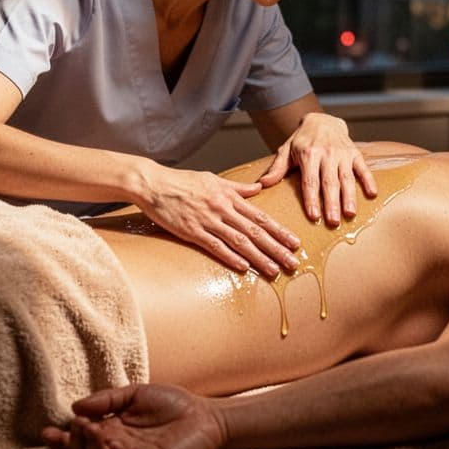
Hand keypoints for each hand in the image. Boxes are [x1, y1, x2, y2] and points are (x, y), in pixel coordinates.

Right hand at [41, 383, 226, 448]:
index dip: (62, 440)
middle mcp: (117, 447)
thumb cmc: (172, 403)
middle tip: (78, 427)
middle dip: (74, 444)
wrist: (205, 413)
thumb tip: (74, 407)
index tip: (46, 433)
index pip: (79, 440)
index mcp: (110, 430)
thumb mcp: (134, 393)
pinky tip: (115, 445)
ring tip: (93, 431)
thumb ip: (106, 398)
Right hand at [136, 166, 299, 277]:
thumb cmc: (183, 181)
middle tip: (293, 262)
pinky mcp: (192, 231)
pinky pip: (215, 246)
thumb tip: (258, 188)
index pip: (260, 216)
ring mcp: (208, 221)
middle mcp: (222, 209)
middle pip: (255, 231)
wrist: (154, 184)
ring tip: (274, 270)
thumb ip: (237, 187)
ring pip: (239, 241)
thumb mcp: (214, 179)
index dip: (279, 230)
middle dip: (276, 248)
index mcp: (229, 197)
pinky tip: (244, 267)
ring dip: (259, 257)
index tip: (294, 242)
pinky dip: (231, 257)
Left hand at [258, 113, 376, 224]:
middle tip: (333, 222)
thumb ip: (277, 168)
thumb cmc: (302, 140)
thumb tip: (262, 184)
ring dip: (349, 197)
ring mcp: (343, 154)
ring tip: (350, 214)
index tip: (313, 216)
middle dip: (332, 203)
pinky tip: (372, 194)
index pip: (309, 181)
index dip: (312, 199)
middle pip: (329, 182)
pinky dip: (368, 180)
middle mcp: (327, 154)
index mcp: (308, 154)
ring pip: (346, 178)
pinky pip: (363, 168)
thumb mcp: (286, 150)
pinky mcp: (355, 153)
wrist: (323, 120)